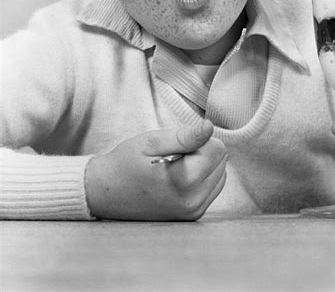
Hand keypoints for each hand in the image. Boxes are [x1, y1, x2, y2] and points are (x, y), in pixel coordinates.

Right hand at [85, 120, 226, 220]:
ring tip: (174, 167)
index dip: (197, 140)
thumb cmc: (126, 162)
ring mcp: (194, 211)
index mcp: (185, 181)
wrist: (105, 194)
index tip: (174, 147)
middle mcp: (194, 200)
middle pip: (221, 160)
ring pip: (220, 173)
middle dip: (202, 152)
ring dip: (203, 165)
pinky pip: (213, 187)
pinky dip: (201, 178)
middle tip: (172, 157)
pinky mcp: (193, 216)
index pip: (218, 147)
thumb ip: (184, 136)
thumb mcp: (152, 142)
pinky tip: (178, 178)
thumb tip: (210, 127)